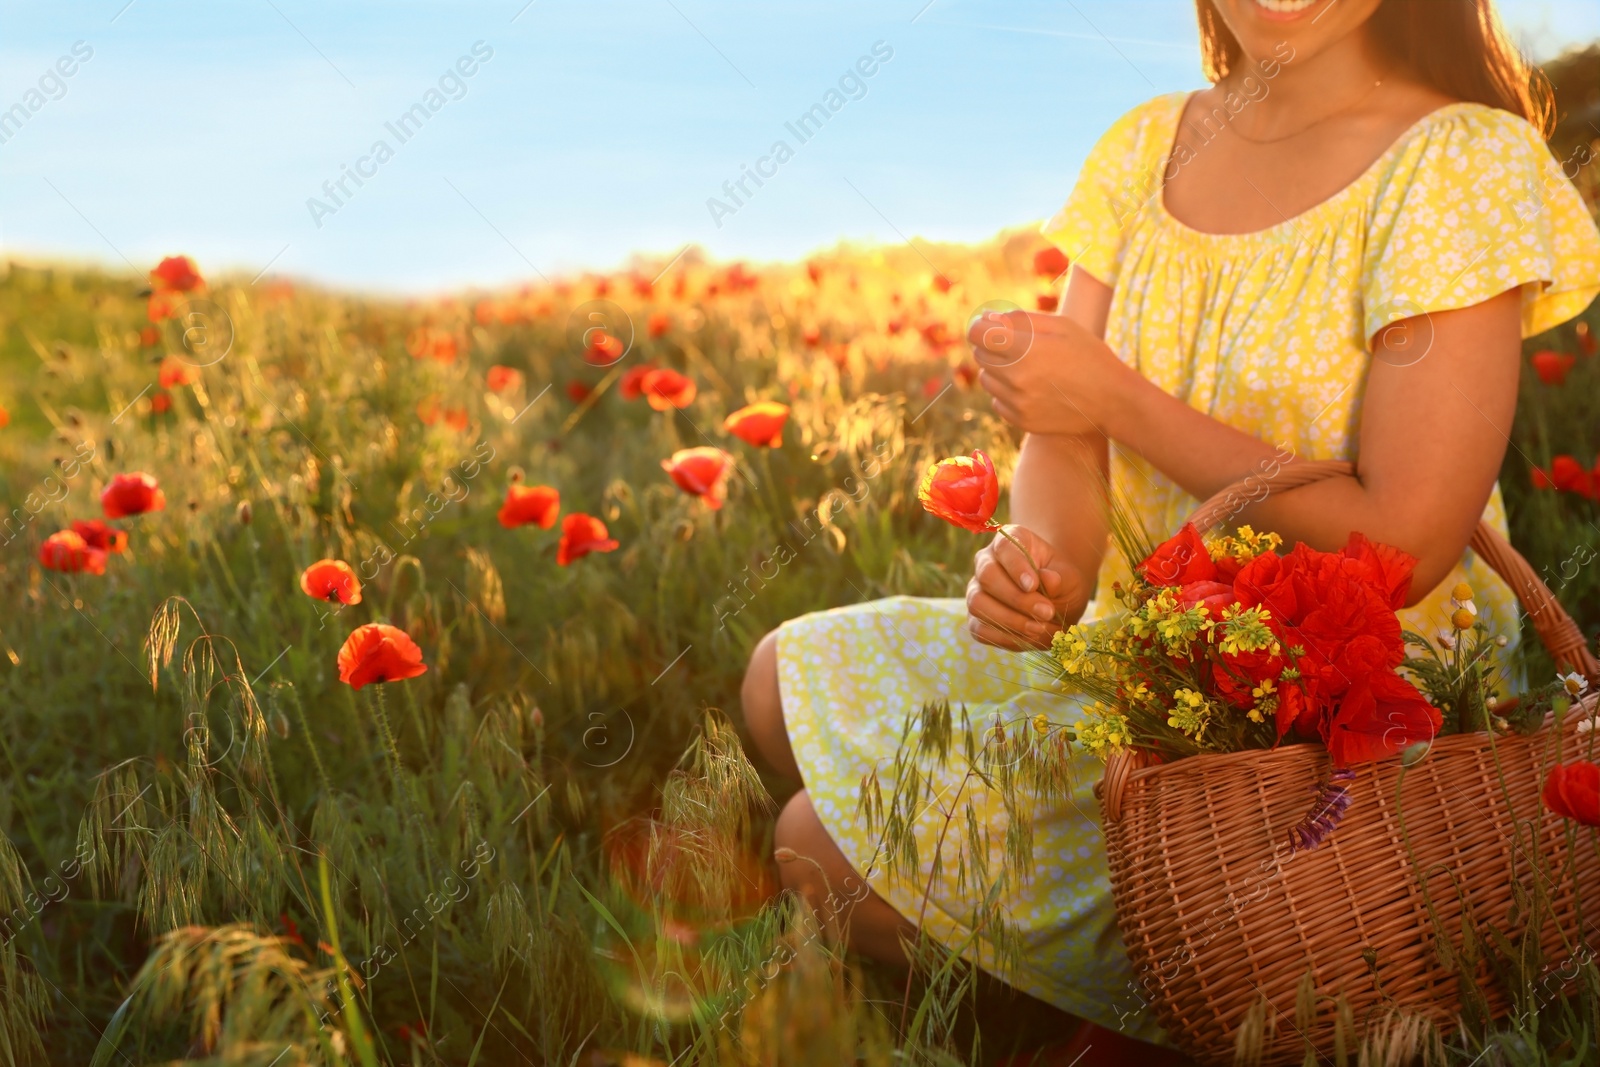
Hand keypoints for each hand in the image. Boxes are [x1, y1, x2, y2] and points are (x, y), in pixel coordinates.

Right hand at [965, 525, 1087, 649]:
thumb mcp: (1070, 578)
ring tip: (1038, 628)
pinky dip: (1003, 637)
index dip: (1016, 566)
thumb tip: (1046, 580)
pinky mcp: (976, 618)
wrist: (1057, 603)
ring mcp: (977, 590)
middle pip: (987, 576)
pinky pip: (979, 629)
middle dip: (1016, 598)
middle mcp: (986, 562)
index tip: (1033, 585)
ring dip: (1009, 620)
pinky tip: (1027, 638)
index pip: (1004, 547)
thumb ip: (1059, 579)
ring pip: (978, 603)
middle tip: (1046, 612)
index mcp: (1009, 541)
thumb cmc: (1062, 584)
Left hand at [968, 309, 1134, 435]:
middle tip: (1020, 347)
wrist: (1112, 400)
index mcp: (1025, 349)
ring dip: (999, 371)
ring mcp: (1017, 403)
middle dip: (993, 347)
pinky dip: (1007, 393)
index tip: (989, 326)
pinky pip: (997, 401)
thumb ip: (1020, 318)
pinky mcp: (1021, 421)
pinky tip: (1033, 389)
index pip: (977, 334)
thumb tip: (986, 317)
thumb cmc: (1088, 355)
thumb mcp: (1061, 325)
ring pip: (987, 380)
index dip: (980, 326)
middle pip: (980, 356)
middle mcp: (1016, 378)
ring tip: (1029, 369)